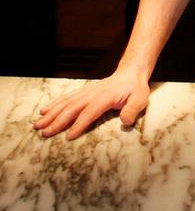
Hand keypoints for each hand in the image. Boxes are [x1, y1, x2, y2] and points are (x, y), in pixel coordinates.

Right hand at [33, 69, 149, 139]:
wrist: (130, 73)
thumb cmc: (135, 89)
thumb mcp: (140, 99)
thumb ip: (132, 110)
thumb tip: (125, 121)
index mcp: (105, 97)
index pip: (90, 112)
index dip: (79, 124)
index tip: (68, 137)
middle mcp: (92, 94)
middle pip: (72, 108)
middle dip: (57, 121)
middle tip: (43, 133)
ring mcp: (86, 92)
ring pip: (66, 102)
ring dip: (52, 113)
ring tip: (38, 124)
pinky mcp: (83, 92)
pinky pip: (67, 98)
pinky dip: (55, 104)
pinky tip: (45, 111)